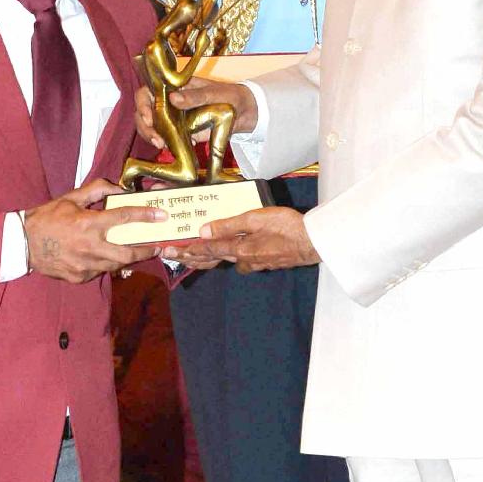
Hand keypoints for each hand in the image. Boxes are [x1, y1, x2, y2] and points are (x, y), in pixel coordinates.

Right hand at [24, 178, 164, 282]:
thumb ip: (96, 191)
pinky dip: (104, 264)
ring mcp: (85, 265)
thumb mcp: (70, 198)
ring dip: (126, 258)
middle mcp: (90, 246)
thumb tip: (119, 189)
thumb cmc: (46, 218)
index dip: (146, 215)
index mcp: (88, 223)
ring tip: (133, 252)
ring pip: (115, 265)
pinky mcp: (79, 277)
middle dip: (145, 251)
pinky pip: (99, 271)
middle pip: (128, 253)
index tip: (162, 216)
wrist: (22, 244)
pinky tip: (104, 258)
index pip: (124, 217)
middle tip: (155, 247)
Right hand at [134, 79, 258, 151]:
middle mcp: (169, 103)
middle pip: (145, 113)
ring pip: (152, 127)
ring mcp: (174, 119)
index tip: (149, 118)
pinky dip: (167, 145)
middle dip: (145, 127)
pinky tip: (178, 147)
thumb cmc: (231, 95)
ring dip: (152, 137)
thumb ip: (195, 96)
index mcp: (174, 87)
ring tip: (163, 145)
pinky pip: (168, 139)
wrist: (247, 112)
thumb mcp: (215, 92)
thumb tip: (173, 99)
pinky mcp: (183, 133)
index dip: (142, 104)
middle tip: (157, 139)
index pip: (147, 92)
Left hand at [168, 205, 317, 272]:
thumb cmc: (287, 227)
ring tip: (193, 256)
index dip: (187, 250)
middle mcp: (244, 260)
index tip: (169, 251)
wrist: (313, 243)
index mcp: (239, 249)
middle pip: (212, 260)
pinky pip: (241, 262)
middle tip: (173, 256)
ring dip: (209, 259)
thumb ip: (229, 225)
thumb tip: (203, 231)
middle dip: (191, 258)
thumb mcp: (256, 218)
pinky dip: (230, 258)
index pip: (207, 250)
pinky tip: (231, 254)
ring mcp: (255, 263)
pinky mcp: (266, 262)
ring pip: (227, 262)